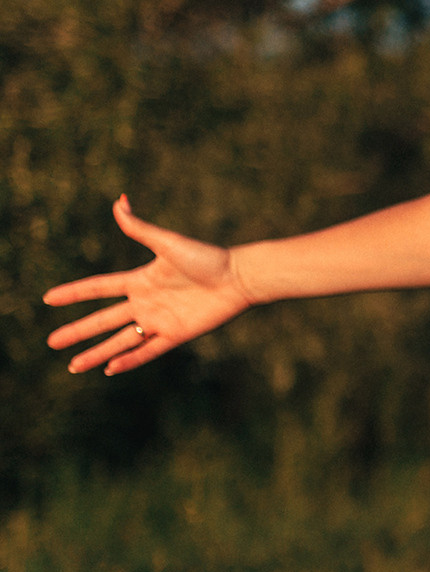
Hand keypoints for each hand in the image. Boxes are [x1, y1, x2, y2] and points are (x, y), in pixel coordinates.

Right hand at [43, 195, 253, 374]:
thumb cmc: (207, 257)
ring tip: (73, 365)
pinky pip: (148, 350)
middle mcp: (146, 302)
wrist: (239, 276)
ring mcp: (160, 320)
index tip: (48, 299)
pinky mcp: (177, 334)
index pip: (98, 289)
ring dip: (97, 353)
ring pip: (121, 340)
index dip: (73, 293)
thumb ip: (140, 227)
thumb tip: (119, 201)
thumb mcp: (168, 242)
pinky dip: (129, 360)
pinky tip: (110, 369)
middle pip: (103, 320)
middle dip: (78, 331)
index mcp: (140, 280)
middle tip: (52, 343)